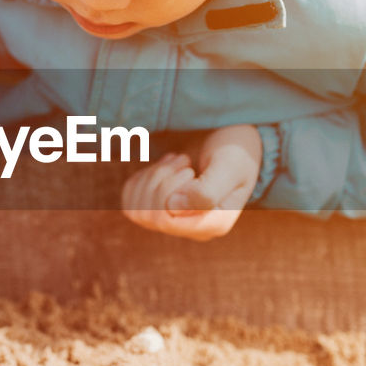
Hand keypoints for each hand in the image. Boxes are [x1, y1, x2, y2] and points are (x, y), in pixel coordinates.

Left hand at [121, 124, 262, 240]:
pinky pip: (130, 202)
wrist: (230, 136)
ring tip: (176, 159)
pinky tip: (164, 165)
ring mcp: (175, 220)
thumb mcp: (229, 166)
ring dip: (153, 176)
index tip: (188, 169)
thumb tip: (172, 209)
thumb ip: (207, 191)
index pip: (166, 221)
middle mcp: (193, 228)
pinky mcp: (159, 208)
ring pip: (137, 210)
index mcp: (214, 224)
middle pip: (150, 216)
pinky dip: (142, 178)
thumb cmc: (234, 151)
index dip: (168, 191)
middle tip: (183, 159)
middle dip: (161, 180)